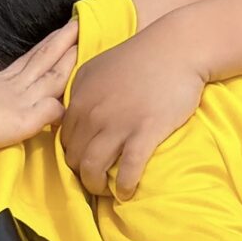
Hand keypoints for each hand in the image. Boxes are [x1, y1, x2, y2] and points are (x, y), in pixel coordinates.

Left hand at [60, 32, 202, 198]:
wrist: (177, 48)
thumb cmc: (142, 57)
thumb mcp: (99, 68)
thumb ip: (83, 91)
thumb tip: (77, 115)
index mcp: (79, 96)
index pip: (64, 137)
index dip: (72, 154)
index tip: (83, 162)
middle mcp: (92, 112)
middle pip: (73, 156)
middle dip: (80, 173)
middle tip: (95, 180)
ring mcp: (117, 123)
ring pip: (92, 168)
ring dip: (96, 185)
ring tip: (107, 191)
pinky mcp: (144, 132)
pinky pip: (127, 170)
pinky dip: (124, 186)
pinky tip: (127, 192)